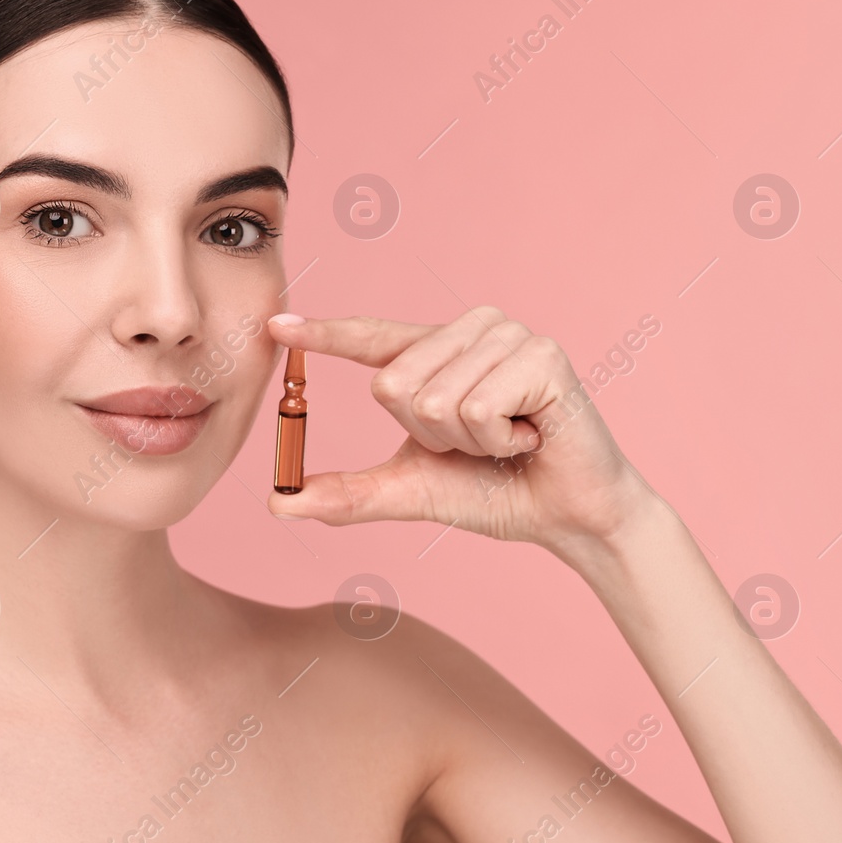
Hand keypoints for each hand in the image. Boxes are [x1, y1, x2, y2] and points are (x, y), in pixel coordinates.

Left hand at [264, 307, 655, 550]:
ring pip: (435, 399)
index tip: (274, 326)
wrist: (567, 517)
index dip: (323, 334)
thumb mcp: (410, 489)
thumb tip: (279, 502)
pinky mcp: (542, 354)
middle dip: (428, 436)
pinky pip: (478, 406)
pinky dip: (498, 440)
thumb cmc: (494, 492)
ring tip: (507, 439)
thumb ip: (348, 492)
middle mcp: (470, 330)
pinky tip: (530, 436)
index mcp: (436, 351)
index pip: (371, 337)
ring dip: (468, 441)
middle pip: (393, 384)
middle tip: (478, 442)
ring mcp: (508, 336)